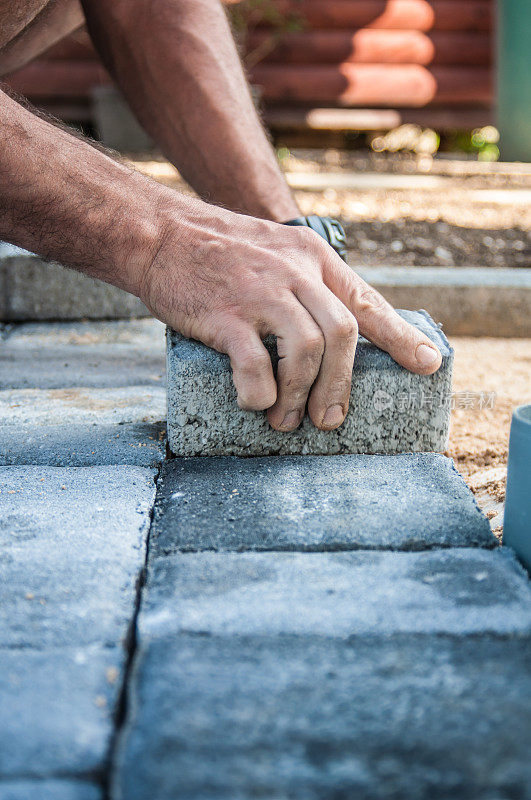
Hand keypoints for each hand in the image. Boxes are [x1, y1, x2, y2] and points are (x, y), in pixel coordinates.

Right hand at [140, 201, 441, 431]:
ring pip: (306, 352)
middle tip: (330, 420)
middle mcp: (293, 272)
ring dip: (301, 396)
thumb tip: (329, 336)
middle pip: (342, 335)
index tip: (428, 364)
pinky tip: (255, 403)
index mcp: (312, 257)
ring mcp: (260, 292)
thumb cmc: (217, 252)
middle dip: (342, 386)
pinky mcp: (225, 315)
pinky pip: (256, 364)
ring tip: (288, 421)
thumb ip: (304, 284)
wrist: (159, 234)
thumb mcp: (275, 250)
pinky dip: (260, 393)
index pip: (365, 301)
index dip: (400, 337)